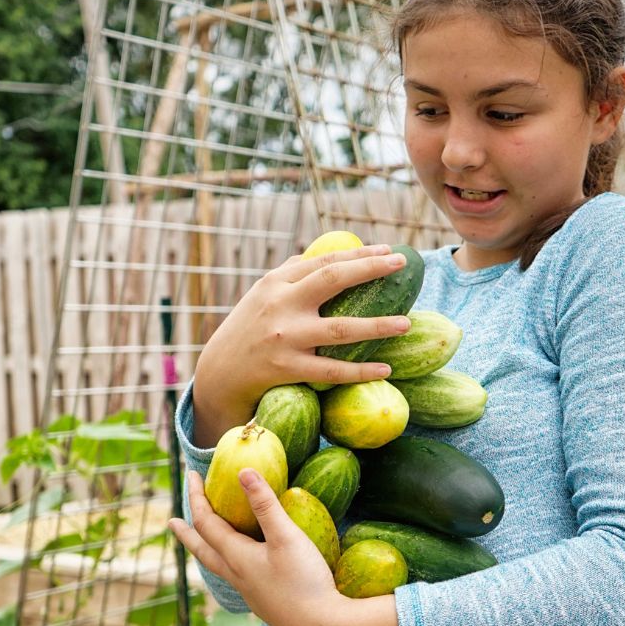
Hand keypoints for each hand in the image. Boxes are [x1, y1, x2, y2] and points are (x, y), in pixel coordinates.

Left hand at [168, 468, 404, 625]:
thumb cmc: (304, 580)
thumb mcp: (287, 537)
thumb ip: (265, 505)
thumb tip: (243, 472)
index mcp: (237, 557)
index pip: (207, 523)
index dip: (197, 498)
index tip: (191, 476)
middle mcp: (236, 575)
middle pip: (202, 550)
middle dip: (187, 532)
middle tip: (171, 522)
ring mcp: (249, 591)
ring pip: (216, 566)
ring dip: (204, 550)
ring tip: (200, 544)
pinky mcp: (263, 601)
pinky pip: (234, 576)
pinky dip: (226, 562)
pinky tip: (240, 565)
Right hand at [192, 245, 411, 444]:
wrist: (218, 374)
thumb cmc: (249, 330)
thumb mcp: (261, 296)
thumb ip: (290, 275)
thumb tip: (321, 254)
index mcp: (276, 282)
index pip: (323, 261)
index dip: (358, 255)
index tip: (389, 251)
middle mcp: (280, 305)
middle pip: (332, 280)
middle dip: (369, 269)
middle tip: (400, 265)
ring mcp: (284, 337)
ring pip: (339, 329)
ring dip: (376, 326)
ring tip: (405, 324)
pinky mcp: (286, 369)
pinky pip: (331, 371)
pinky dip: (360, 370)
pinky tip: (384, 368)